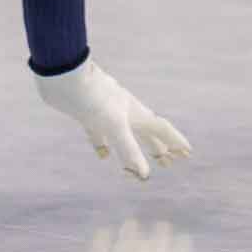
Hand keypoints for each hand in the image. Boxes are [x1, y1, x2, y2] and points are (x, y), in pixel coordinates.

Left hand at [34, 59, 191, 180]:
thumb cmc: (93, 97)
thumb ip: (128, 149)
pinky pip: (101, 135)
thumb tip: (143, 176)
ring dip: (135, 149)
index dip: (175, 141)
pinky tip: (103, 155)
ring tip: (140, 164)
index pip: (162, 129)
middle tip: (169, 163)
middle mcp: (124, 113)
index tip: (187, 152)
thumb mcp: (113, 125)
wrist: (64, 75)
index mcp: (136, 113)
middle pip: (147, 133)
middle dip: (158, 148)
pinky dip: (105, 146)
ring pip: (126, 135)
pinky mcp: (88, 116)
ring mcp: (106, 113)